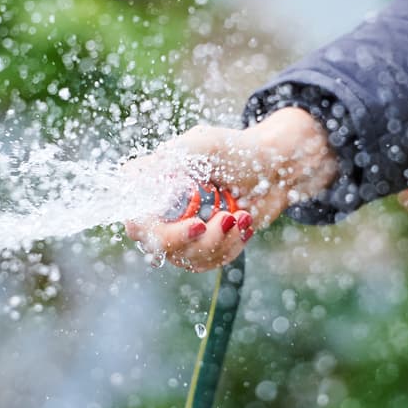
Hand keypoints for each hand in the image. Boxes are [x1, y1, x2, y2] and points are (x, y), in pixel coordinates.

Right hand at [123, 107, 337, 271]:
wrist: (275, 170)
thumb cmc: (238, 151)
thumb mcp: (204, 146)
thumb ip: (169, 157)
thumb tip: (133, 174)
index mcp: (153, 185)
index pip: (134, 216)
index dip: (151, 228)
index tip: (193, 222)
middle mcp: (161, 211)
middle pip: (157, 244)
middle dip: (193, 239)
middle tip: (225, 219)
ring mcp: (180, 232)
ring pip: (185, 256)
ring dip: (219, 240)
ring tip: (242, 215)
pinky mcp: (202, 247)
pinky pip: (207, 261)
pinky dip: (230, 246)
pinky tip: (244, 223)